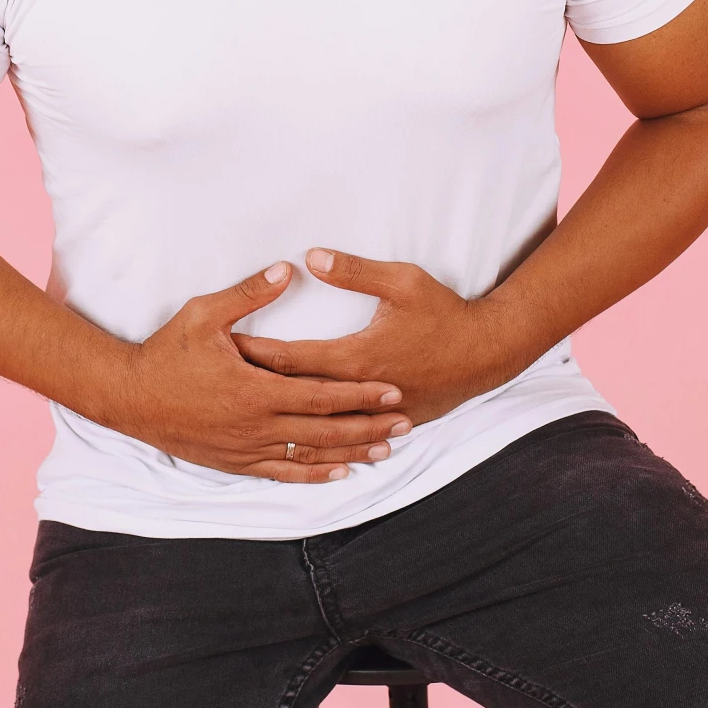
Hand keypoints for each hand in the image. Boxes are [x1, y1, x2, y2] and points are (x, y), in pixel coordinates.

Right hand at [97, 261, 412, 483]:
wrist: (128, 397)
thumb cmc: (165, 353)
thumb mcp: (205, 314)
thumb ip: (250, 295)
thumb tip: (289, 269)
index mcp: (256, 389)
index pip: (323, 394)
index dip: (361, 393)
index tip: (393, 389)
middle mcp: (257, 425)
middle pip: (327, 429)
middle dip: (370, 426)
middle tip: (405, 423)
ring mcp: (246, 449)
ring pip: (311, 455)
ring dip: (351, 454)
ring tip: (385, 451)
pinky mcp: (235, 463)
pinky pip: (282, 473)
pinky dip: (314, 474)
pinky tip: (339, 474)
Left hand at [232, 250, 540, 426]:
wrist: (488, 353)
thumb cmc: (445, 313)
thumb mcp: (402, 281)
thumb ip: (354, 271)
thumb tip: (309, 258)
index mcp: (357, 356)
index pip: (292, 359)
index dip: (256, 354)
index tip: (223, 349)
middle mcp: (361, 391)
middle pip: (295, 395)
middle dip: (257, 388)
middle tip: (218, 386)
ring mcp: (375, 413)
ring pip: (318, 427)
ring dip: (283, 421)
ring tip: (246, 422)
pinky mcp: (388, 423)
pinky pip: (345, 440)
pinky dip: (319, 444)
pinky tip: (299, 448)